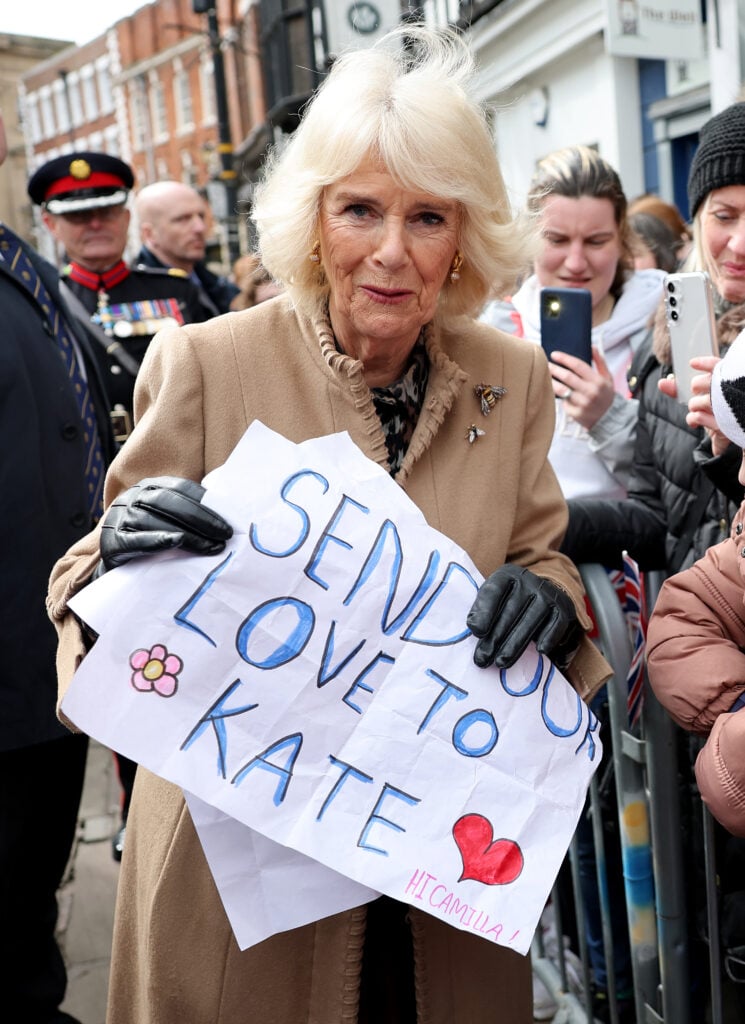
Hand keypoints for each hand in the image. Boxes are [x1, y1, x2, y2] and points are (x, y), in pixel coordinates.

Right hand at [99, 476, 232, 570]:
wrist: (112, 561)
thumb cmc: (148, 537)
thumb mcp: (165, 517)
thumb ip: (187, 511)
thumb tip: (226, 514)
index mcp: (149, 486)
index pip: (181, 488)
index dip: (206, 503)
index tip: (228, 521)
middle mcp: (133, 497)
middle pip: (170, 503)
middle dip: (202, 519)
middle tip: (225, 535)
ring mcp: (120, 517)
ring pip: (156, 521)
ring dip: (188, 534)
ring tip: (212, 547)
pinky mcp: (111, 540)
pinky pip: (136, 539)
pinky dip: (156, 540)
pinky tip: (176, 542)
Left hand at [467, 564, 583, 669]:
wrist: (541, 594)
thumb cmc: (508, 601)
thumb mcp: (492, 598)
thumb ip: (481, 611)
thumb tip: (475, 629)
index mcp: (506, 575)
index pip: (493, 592)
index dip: (484, 612)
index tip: (476, 632)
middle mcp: (528, 580)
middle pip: (510, 611)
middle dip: (495, 638)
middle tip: (482, 658)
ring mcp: (547, 593)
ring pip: (531, 621)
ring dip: (515, 644)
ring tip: (501, 662)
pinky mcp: (563, 607)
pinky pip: (557, 623)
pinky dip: (549, 637)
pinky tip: (540, 651)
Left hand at [549, 347, 614, 429]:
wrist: (609, 418)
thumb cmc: (606, 395)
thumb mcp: (608, 377)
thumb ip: (600, 362)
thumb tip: (591, 346)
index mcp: (598, 381)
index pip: (578, 365)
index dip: (565, 358)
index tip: (554, 354)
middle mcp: (591, 392)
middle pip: (567, 377)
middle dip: (554, 369)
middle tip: (546, 364)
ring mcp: (583, 404)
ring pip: (562, 390)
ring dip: (552, 381)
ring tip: (546, 375)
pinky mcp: (576, 414)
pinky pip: (563, 402)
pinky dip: (559, 396)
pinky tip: (554, 391)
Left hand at [658, 356, 729, 454]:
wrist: (726, 434)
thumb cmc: (712, 411)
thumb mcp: (697, 398)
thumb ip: (680, 390)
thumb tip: (662, 383)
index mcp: (727, 382)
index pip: (719, 367)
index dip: (705, 363)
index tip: (692, 363)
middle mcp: (731, 394)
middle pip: (703, 384)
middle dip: (695, 388)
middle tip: (697, 394)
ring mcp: (729, 409)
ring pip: (699, 401)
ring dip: (693, 406)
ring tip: (699, 410)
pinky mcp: (725, 424)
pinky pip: (699, 417)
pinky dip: (692, 419)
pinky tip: (696, 421)